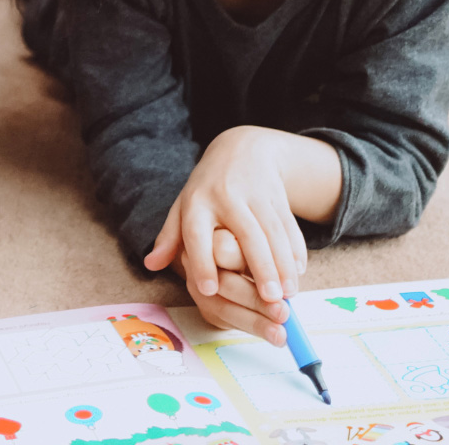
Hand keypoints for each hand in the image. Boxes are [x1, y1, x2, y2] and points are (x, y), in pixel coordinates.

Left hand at [144, 127, 307, 323]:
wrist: (242, 149)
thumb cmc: (207, 188)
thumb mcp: (183, 205)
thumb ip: (170, 238)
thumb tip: (150, 265)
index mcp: (196, 201)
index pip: (196, 232)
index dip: (201, 261)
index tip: (209, 291)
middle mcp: (226, 195)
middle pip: (247, 234)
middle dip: (260, 267)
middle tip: (270, 300)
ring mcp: (255, 193)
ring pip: (273, 231)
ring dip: (283, 264)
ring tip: (288, 293)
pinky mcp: (278, 194)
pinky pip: (289, 225)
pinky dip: (296, 249)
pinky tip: (298, 272)